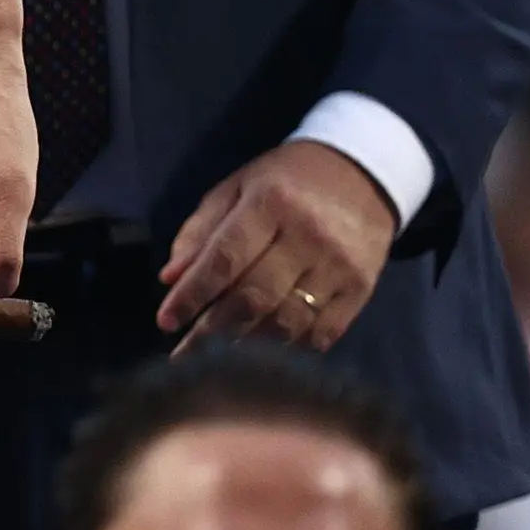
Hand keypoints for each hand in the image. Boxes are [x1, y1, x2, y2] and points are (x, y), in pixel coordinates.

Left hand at [157, 141, 395, 353]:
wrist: (363, 174)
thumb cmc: (285, 181)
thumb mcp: (236, 189)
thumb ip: (201, 232)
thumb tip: (170, 280)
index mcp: (270, 203)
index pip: (224, 259)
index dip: (192, 295)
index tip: (166, 321)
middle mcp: (308, 236)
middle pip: (254, 297)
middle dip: (212, 330)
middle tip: (186, 353)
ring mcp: (339, 266)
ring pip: (287, 322)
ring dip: (248, 344)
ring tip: (219, 356)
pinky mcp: (362, 289)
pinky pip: (322, 333)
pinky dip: (289, 348)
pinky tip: (264, 351)